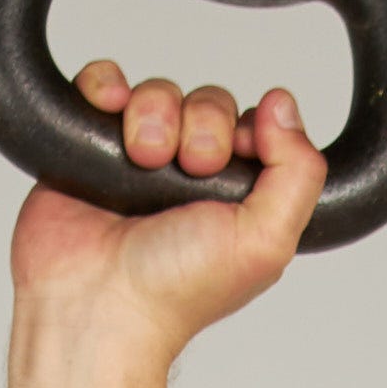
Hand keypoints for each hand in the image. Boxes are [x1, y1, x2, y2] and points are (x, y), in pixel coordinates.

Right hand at [9, 69, 322, 343]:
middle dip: (202, 125)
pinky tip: (111, 115)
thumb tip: (282, 105)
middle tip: (186, 169)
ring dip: (153, 114)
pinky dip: (106, 87)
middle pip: (208, 102)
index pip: (253, 127)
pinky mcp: (88, 145)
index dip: (245, 131)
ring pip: (159, 90)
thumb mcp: (265, 242)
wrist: (96, 304)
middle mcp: (188, 178)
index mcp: (233, 199)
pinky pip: (103, 83)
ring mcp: (137, 160)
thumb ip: (298, 174)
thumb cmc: (173, 292)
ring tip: (142, 160)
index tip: (231, 160)